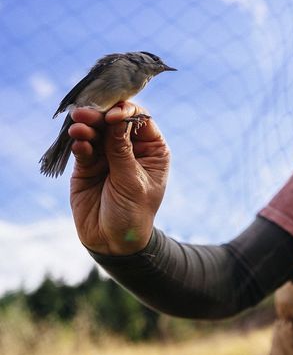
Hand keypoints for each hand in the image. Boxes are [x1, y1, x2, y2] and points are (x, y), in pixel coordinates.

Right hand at [69, 101, 170, 254]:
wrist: (112, 241)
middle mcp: (130, 148)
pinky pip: (83, 148)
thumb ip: (121, 152)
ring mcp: (108, 155)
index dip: (126, 112)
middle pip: (114, 122)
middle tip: (85, 113)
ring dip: (87, 127)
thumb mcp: (132, 182)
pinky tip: (78, 142)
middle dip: (100, 116)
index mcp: (152, 150)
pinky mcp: (88, 165)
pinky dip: (80, 143)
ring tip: (78, 126)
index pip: (140, 120)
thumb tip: (115, 120)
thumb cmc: (133, 213)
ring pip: (96, 132)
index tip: (113, 116)